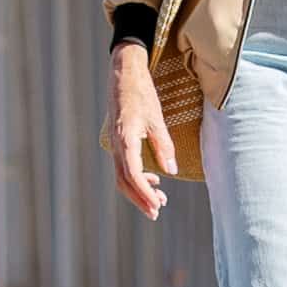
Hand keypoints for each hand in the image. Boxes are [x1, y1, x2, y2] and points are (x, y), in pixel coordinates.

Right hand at [104, 45, 177, 218]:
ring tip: (159, 200)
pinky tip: (153, 178)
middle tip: (157, 212)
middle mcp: (116, 145)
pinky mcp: (118, 141)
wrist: (124, 74)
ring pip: (122, 176)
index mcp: (125, 139)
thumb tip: (171, 171)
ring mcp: (115, 144)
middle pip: (124, 181)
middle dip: (139, 198)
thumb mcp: (157, 119)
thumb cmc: (141, 93)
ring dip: (138, 190)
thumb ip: (164, 146)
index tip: (157, 205)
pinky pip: (123, 166)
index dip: (143, 192)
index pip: (132, 174)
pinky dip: (136, 177)